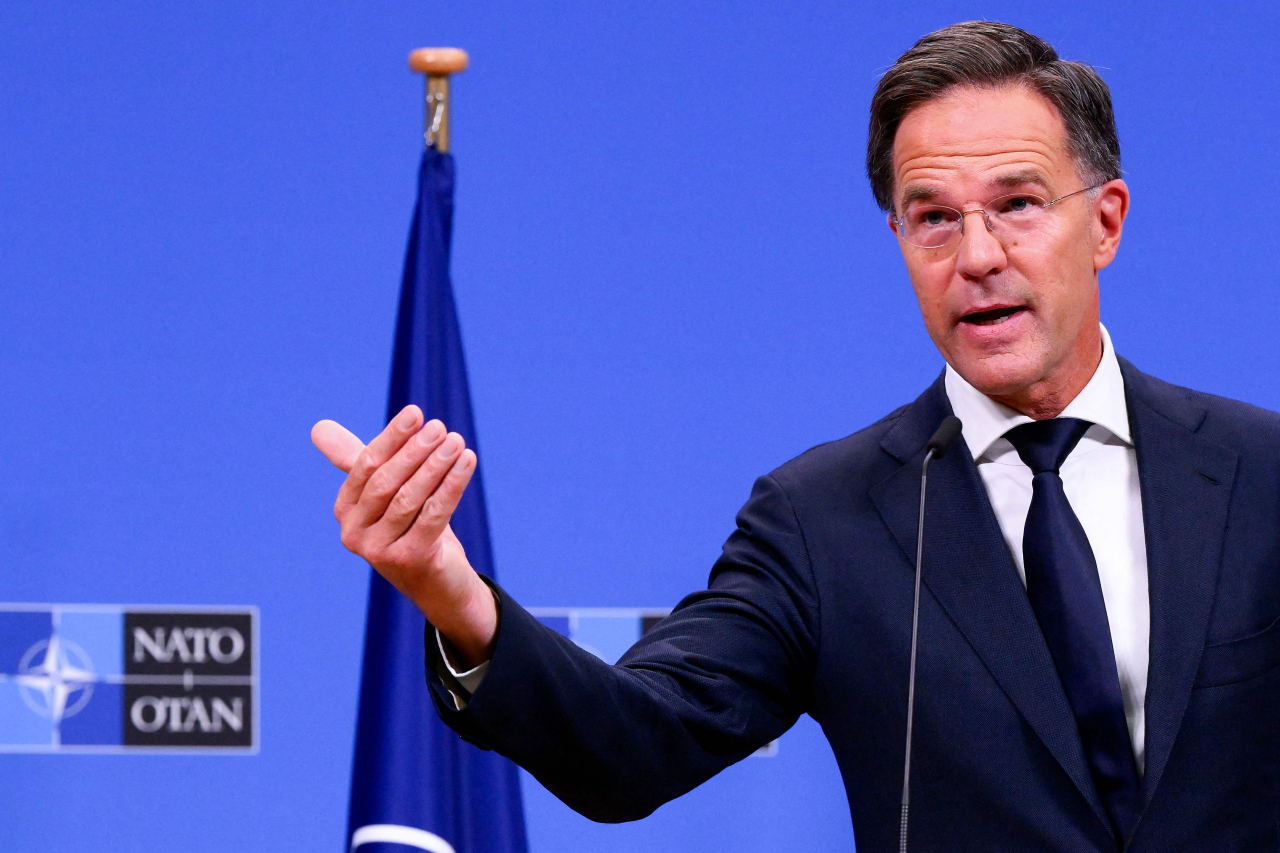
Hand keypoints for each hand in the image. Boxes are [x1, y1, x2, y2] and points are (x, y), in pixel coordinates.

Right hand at [311, 405, 497, 667]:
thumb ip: (360, 460)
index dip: (391, 438)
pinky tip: (467, 462)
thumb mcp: (387, 493)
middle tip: (440, 427)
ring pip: (410, 499)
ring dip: (436, 465)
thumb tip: (318, 427)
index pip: (366, 466)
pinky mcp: (409, 561)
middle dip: (414, 451)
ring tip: (457, 441)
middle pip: (386, 482)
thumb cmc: (412, 528)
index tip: (416, 413)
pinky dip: (452, 485)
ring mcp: (378, 552)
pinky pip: (433, 516)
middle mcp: (354, 533)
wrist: (439, 584)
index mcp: (345, 511)